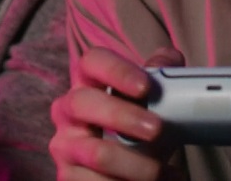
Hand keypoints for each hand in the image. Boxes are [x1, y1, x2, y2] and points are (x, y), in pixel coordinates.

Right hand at [50, 46, 183, 180]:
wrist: (128, 171)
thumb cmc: (139, 129)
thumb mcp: (152, 102)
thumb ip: (161, 74)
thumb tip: (166, 63)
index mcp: (88, 83)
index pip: (92, 62)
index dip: (117, 71)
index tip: (146, 87)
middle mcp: (67, 111)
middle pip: (84, 103)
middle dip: (124, 117)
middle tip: (157, 129)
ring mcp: (64, 146)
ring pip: (96, 153)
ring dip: (136, 165)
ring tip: (164, 171)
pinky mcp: (67, 177)